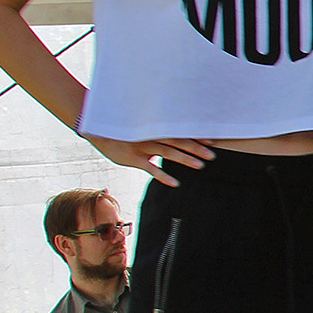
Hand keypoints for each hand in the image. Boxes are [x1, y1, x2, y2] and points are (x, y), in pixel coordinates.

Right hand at [88, 134, 212, 187]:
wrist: (100, 133)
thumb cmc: (125, 133)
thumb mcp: (143, 130)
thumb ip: (159, 136)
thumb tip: (177, 141)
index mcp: (156, 129)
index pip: (180, 133)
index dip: (196, 137)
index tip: (212, 141)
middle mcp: (152, 136)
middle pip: (178, 142)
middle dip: (196, 149)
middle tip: (212, 156)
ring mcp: (143, 147)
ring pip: (168, 153)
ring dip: (185, 159)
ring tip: (201, 166)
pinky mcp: (134, 158)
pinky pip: (151, 168)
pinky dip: (164, 176)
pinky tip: (176, 183)